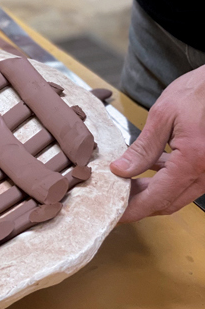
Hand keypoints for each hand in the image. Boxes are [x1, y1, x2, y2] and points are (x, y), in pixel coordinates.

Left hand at [110, 65, 204, 222]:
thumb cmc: (198, 92)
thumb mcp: (163, 116)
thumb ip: (142, 148)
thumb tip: (120, 170)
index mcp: (193, 161)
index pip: (157, 197)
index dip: (133, 210)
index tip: (113, 216)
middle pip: (167, 202)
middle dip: (139, 205)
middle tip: (112, 200)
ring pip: (176, 195)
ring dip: (150, 193)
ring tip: (123, 185)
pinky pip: (184, 182)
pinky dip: (163, 181)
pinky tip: (146, 170)